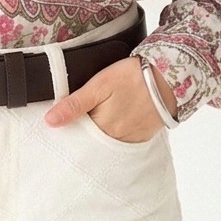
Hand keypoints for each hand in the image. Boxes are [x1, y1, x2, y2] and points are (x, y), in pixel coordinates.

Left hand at [44, 55, 174, 141]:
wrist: (169, 76)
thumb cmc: (133, 77)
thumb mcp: (99, 85)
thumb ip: (74, 104)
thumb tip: (50, 121)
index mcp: (103, 127)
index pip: (76, 138)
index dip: (67, 131)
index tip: (58, 126)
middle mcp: (116, 139)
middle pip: (91, 144)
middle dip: (81, 137)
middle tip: (75, 123)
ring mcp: (131, 140)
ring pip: (106, 144)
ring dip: (98, 138)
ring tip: (95, 121)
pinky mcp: (142, 137)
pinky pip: (122, 143)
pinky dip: (114, 137)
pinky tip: (111, 125)